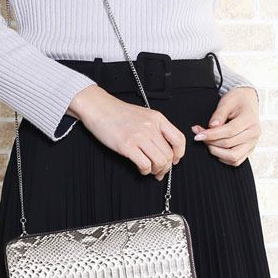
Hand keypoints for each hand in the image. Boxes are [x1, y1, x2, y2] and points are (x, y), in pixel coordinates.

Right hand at [69, 85, 185, 179]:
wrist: (98, 107)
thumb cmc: (117, 112)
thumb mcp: (143, 115)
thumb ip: (156, 128)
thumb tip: (164, 148)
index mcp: (157, 118)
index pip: (179, 139)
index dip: (179, 154)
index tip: (175, 160)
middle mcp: (151, 127)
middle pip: (169, 154)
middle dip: (166, 167)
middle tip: (159, 170)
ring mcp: (139, 136)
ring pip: (160, 161)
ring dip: (156, 170)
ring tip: (150, 170)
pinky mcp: (126, 145)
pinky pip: (144, 164)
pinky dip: (145, 170)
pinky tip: (140, 168)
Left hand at [191, 87, 260, 166]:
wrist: (248, 100)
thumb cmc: (237, 100)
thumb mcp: (227, 101)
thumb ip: (219, 114)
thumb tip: (212, 127)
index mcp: (249, 120)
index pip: (229, 131)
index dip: (211, 135)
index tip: (198, 135)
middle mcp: (253, 134)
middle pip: (229, 144)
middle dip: (210, 142)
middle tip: (198, 135)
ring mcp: (253, 143)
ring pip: (233, 157)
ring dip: (216, 152)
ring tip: (207, 142)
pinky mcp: (249, 149)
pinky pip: (236, 160)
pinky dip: (224, 158)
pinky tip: (215, 148)